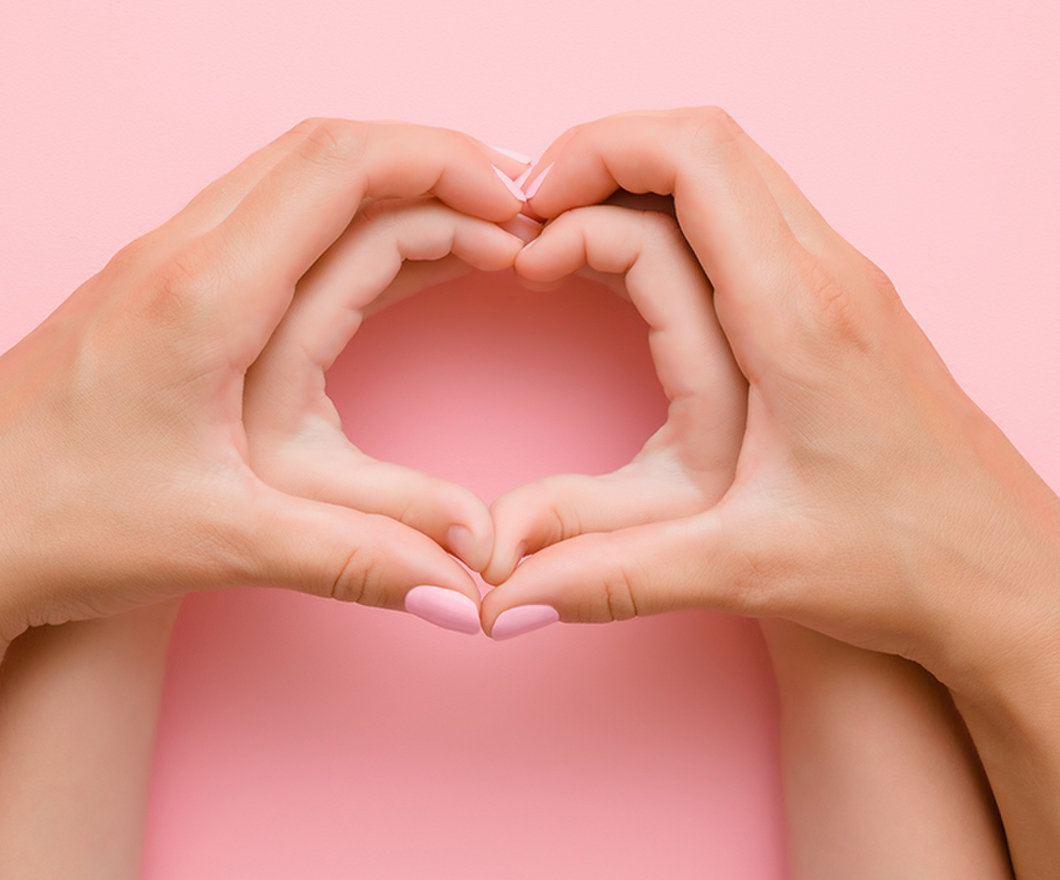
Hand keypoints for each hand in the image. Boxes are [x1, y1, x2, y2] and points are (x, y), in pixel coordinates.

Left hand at [0, 119, 526, 641]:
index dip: (445, 170)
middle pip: (331, 148)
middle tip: (514, 212)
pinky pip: (281, 216)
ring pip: (303, 172)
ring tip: (476, 230)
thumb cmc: (65, 521)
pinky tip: (402, 261)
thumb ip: (359, 560)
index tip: (517, 212)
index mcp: (206, 296)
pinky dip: (357, 219)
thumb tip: (469, 590)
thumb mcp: (224, 543)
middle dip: (436, 165)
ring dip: (397, 185)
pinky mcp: (173, 286)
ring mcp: (173, 262)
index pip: (343, 168)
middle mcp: (185, 254)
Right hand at [483, 108, 1059, 693]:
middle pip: (705, 139)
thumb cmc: (901, 562)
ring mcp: (846, 281)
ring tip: (569, 235)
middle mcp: (828, 276)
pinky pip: (755, 211)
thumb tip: (506, 593)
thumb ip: (614, 574)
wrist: (1006, 575)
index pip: (691, 161)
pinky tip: (638, 268)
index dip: (590, 164)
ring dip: (642, 179)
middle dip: (602, 156)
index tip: (527, 230)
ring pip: (732, 167)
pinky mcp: (846, 302)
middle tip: (533, 214)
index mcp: (796, 319)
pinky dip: (681, 211)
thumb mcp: (745, 570)